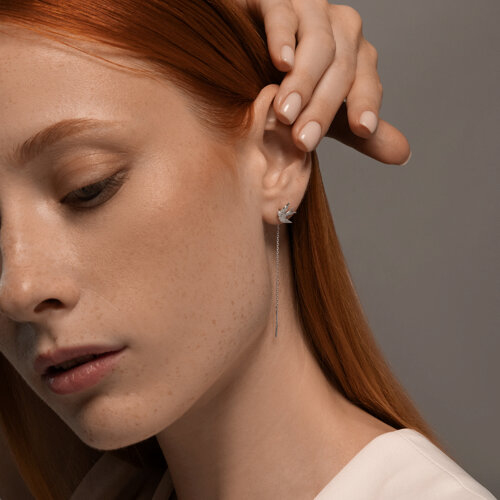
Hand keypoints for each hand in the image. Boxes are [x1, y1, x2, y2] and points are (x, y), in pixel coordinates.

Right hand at [238, 0, 410, 164]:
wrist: (250, 41)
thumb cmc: (289, 79)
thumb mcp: (325, 107)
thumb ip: (356, 130)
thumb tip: (403, 156)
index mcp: (356, 56)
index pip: (367, 82)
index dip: (365, 105)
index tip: (362, 130)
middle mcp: (341, 30)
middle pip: (342, 69)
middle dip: (323, 107)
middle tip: (303, 140)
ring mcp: (309, 10)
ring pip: (318, 44)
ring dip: (303, 81)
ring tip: (285, 113)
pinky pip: (283, 14)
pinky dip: (283, 38)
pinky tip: (281, 61)